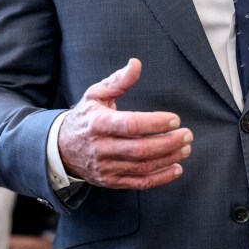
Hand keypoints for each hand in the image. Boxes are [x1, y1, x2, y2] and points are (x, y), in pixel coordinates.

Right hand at [57, 59, 191, 189]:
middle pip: (140, 149)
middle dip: (168, 143)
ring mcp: (106, 167)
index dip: (155, 123)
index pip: (130, 125)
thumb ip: (118, 81)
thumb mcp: (96, 95)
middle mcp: (101, 148)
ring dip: (168, 158)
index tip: (175, 119)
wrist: (61, 148)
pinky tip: (176, 169)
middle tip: (187, 135)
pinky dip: (160, 178)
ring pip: (142, 167)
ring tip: (186, 148)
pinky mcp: (111, 181)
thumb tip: (136, 64)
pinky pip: (139, 183)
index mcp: (98, 123)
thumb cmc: (84, 118)